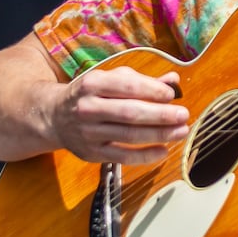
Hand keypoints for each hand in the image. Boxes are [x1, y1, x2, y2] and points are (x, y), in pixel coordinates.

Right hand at [43, 65, 189, 163]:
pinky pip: (122, 157)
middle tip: (183, 115)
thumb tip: (173, 81)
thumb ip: (142, 80)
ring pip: (128, 136)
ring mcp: (89, 132)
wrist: (54, 117)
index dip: (151, 90)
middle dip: (160, 115)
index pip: (126, 86)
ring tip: (180, 131)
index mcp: (93, 83)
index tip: (171, 94)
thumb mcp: (110, 79)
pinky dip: (145, 156)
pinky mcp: (92, 153)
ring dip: (158, 135)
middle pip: (129, 113)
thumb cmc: (91, 95)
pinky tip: (163, 151)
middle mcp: (88, 108)